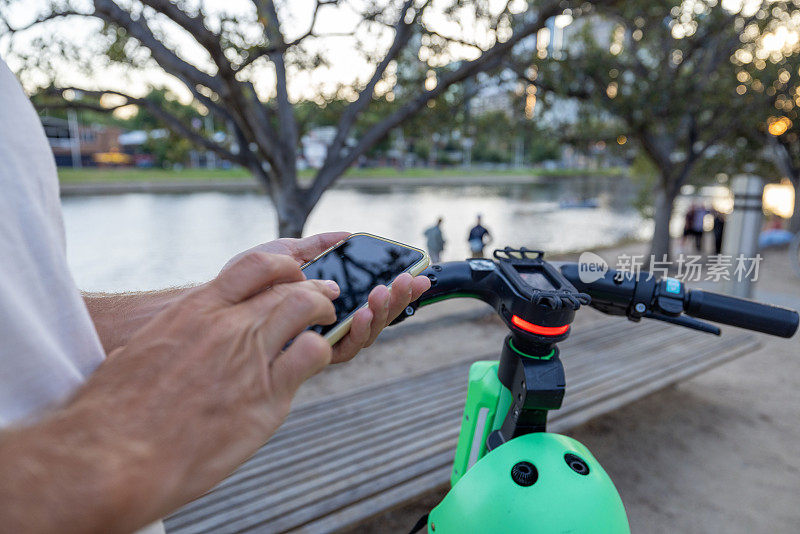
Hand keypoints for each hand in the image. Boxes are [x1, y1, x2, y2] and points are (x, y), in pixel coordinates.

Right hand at [65, 252, 339, 527]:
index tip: (292, 277)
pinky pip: (311, 356)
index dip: (283, 267)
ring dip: (323, 312)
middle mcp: (225, 326)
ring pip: (305, 309)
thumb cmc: (115, 411)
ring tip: (329, 322)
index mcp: (194, 311)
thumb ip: (172, 338)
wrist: (114, 455)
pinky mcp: (266, 396)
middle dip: (313, 289)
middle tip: (325, 297)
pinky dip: (320, 351)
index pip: (254, 267)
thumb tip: (175, 342)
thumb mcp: (140, 353)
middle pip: (288, 288)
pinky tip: (315, 360)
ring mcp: (248, 357)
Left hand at [224, 233, 430, 363]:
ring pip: (364, 333)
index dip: (398, 288)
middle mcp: (329, 324)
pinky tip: (360, 312)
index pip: (372, 296)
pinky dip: (355, 330)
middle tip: (412, 280)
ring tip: (387, 291)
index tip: (419, 272)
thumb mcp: (281, 255)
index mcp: (328, 301)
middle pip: (375, 315)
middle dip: (398, 298)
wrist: (210, 310)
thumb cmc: (242, 283)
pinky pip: (341, 349)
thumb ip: (315, 247)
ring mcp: (321, 342)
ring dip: (381, 312)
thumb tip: (348, 234)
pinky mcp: (309, 360)